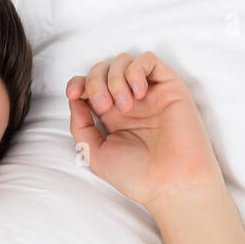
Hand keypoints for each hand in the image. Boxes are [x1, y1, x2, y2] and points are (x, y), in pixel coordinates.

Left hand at [66, 51, 224, 213]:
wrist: (171, 184)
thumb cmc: (137, 176)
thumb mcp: (95, 153)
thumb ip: (80, 126)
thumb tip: (74, 99)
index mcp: (111, 118)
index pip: (89, 86)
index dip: (78, 83)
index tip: (74, 94)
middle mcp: (129, 103)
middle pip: (102, 70)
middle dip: (95, 82)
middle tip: (104, 107)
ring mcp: (149, 94)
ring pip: (123, 61)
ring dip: (115, 78)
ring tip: (125, 105)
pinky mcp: (169, 87)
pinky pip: (149, 59)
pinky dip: (136, 70)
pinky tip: (138, 93)